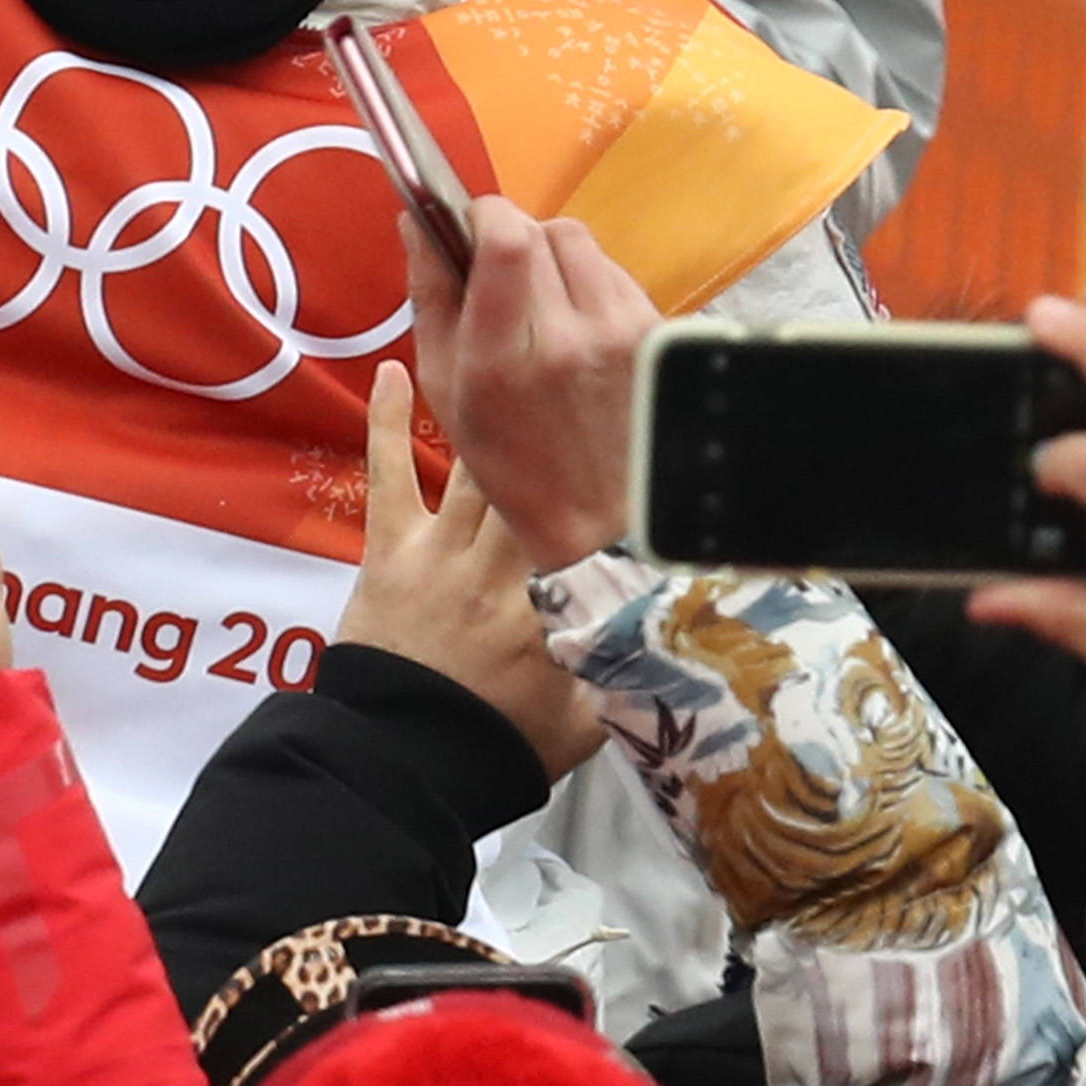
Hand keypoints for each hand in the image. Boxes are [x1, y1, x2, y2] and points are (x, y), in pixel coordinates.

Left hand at [337, 357, 606, 776]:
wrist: (405, 769)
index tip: (638, 400)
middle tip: (572, 327)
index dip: (613, 454)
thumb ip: (640, 665)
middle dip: (556, 398)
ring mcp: (441, 548)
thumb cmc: (502, 746)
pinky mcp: (388, 552)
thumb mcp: (593, 715)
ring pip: (473, 453)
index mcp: (560, 594)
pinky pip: (390, 474)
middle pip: (536, 461)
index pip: (592, 509)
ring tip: (500, 316)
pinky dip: (390, 421)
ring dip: (488, 390)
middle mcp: (504, 556)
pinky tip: (396, 367)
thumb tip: (697, 628)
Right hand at [400, 194, 655, 571]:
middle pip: (541, 230)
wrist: (603, 519)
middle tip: (501, 277)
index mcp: (506, 356)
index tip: (470, 229)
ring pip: (581, 243)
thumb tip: (416, 222)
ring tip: (542, 308)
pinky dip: (588, 284)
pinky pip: (613, 272)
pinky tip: (578, 329)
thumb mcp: (447, 390)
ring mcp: (622, 332)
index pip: (505, 236)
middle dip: (513, 238)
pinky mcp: (656, 332)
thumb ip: (430, 298)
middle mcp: (571, 336)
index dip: (483, 216)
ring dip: (553, 258)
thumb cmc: (514, 462)